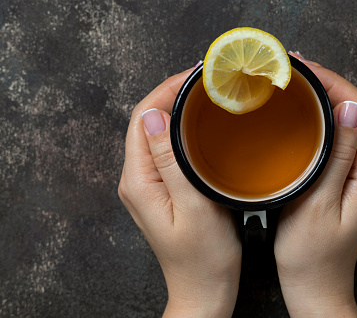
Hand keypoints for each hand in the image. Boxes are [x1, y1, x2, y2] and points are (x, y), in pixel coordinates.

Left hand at [118, 67, 241, 317]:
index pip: (143, 118)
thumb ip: (171, 162)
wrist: (204, 291)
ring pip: (158, 133)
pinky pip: (168, 150)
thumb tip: (156, 117)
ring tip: (207, 96)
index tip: (195, 76)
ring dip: (179, 110)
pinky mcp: (163, 190)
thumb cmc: (205, 258)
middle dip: (173, 94)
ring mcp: (148, 185)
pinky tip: (204, 126)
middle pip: (148, 122)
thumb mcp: (194, 207)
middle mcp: (137, 179)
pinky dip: (184, 131)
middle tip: (207, 81)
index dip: (166, 90)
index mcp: (139, 181)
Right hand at [274, 52, 356, 316]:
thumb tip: (349, 109)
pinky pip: (340, 140)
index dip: (336, 83)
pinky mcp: (348, 181)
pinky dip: (321, 121)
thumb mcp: (319, 203)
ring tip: (296, 84)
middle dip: (329, 84)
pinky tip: (301, 116)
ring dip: (325, 100)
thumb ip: (338, 156)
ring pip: (348, 123)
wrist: (316, 286)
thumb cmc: (311, 254)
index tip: (306, 69)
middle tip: (295, 70)